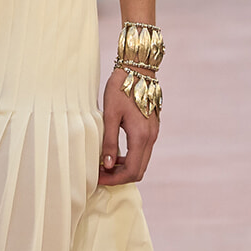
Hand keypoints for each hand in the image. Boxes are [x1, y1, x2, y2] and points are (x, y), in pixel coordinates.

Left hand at [98, 68, 158, 185]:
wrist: (137, 70)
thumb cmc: (120, 89)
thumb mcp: (110, 115)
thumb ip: (109, 142)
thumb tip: (106, 165)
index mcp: (140, 136)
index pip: (131, 171)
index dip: (114, 179)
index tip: (98, 177)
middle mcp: (150, 138)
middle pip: (138, 171)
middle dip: (119, 177)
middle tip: (100, 174)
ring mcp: (153, 134)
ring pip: (141, 162)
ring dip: (124, 168)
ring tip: (104, 164)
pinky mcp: (151, 130)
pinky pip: (142, 152)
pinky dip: (130, 158)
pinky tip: (115, 154)